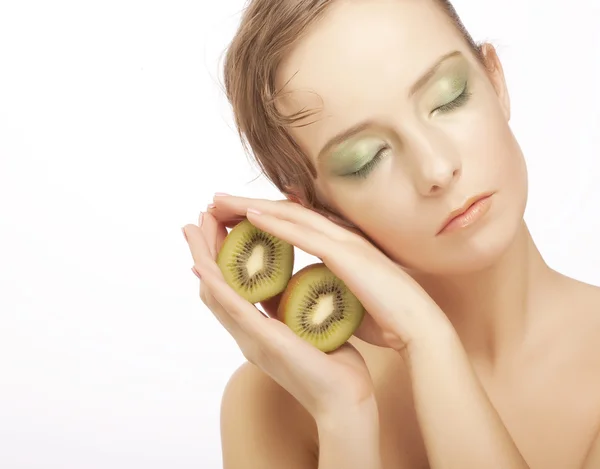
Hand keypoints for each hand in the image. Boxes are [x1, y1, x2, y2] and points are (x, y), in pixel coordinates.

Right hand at [182, 210, 375, 421]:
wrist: (345, 400)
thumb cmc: (333, 365)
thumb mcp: (308, 328)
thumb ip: (292, 309)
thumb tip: (292, 285)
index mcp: (259, 329)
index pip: (231, 288)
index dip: (220, 257)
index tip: (217, 227)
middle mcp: (248, 333)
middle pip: (215, 286)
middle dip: (204, 250)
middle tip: (197, 218)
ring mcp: (252, 339)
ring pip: (216, 293)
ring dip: (202, 258)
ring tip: (192, 229)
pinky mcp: (264, 342)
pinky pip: (234, 309)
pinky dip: (217, 285)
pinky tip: (205, 266)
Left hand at [206, 194, 452, 352]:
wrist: (419, 329)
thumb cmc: (387, 318)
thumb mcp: (347, 296)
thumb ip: (329, 286)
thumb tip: (312, 290)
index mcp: (340, 246)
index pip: (293, 225)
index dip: (262, 217)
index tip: (233, 216)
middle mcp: (340, 236)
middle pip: (284, 211)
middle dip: (247, 204)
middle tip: (216, 201)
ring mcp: (344, 242)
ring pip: (289, 214)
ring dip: (251, 206)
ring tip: (219, 202)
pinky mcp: (346, 255)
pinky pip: (303, 233)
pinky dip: (275, 222)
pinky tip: (249, 215)